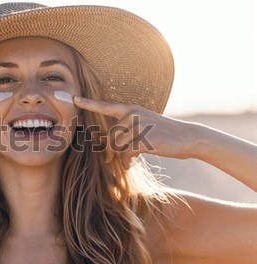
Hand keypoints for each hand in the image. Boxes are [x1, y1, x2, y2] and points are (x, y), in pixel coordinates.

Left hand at [74, 96, 197, 168]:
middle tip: (119, 159)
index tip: (74, 98)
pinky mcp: (144, 138)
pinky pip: (126, 154)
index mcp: (131, 109)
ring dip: (120, 158)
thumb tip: (110, 151)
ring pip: (117, 146)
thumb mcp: (144, 126)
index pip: (106, 106)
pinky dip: (126, 162)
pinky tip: (131, 165)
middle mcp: (133, 114)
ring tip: (129, 161)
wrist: (187, 137)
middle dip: (113, 150)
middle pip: (111, 137)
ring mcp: (139, 125)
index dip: (89, 103)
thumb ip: (127, 131)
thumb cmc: (163, 135)